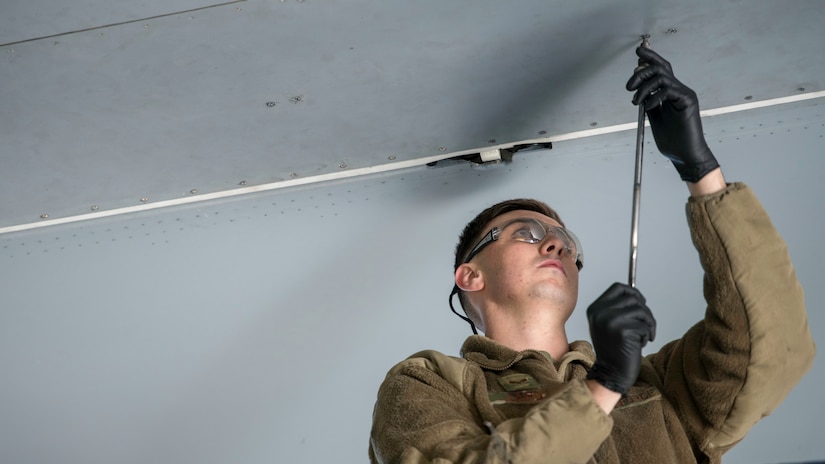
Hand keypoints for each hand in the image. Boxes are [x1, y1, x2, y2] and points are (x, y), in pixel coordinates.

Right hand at [586, 283, 655, 394]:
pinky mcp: (622, 331)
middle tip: (644, 325)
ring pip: (642, 311)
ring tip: (642, 336)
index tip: (640, 304)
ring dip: (648, 324)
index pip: (618, 287)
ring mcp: (610, 321)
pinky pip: (645, 326)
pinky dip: (647, 335)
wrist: (610, 373)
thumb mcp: (608, 324)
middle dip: (644, 312)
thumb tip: (636, 294)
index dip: (633, 293)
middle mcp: (600, 312)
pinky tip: (638, 345)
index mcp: (595, 309)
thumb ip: (617, 308)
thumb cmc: (614, 349)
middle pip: (633, 298)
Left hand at [626, 47, 718, 181]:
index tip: (638, 52)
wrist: (684, 155)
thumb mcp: (653, 115)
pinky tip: (647, 107)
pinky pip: (668, 90)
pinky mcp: (688, 101)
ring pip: (661, 77)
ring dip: (643, 86)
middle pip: (660, 67)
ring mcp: (684, 94)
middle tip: (629, 86)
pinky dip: (654, 97)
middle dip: (641, 71)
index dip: (649, 57)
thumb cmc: (671, 139)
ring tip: (635, 101)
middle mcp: (679, 89)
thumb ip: (647, 99)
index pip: (661, 68)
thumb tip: (637, 84)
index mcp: (670, 91)